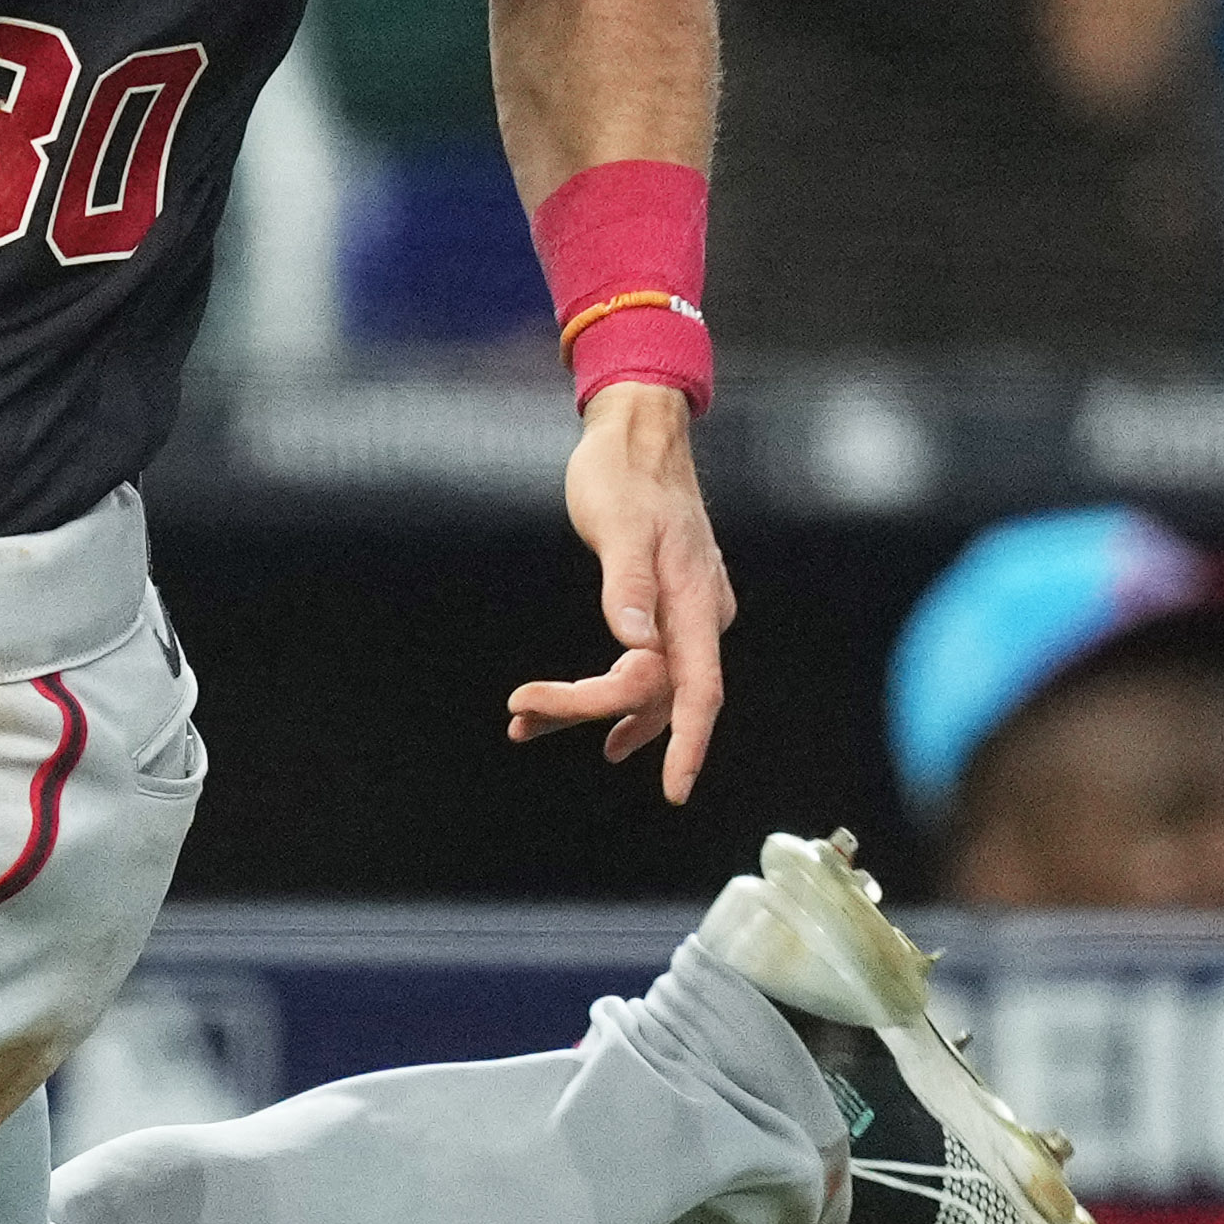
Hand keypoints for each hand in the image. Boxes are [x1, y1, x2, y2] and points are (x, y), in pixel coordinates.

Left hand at [504, 378, 732, 801]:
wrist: (637, 434)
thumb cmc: (627, 474)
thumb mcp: (622, 524)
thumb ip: (629, 584)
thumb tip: (634, 642)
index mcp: (697, 601)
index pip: (699, 690)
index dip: (688, 745)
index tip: (673, 790)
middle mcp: (699, 616)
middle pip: (657, 693)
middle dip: (593, 712)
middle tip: (524, 715)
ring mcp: (682, 614)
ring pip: (643, 684)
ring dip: (587, 707)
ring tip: (526, 722)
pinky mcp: (661, 608)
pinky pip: (638, 663)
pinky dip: (602, 691)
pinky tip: (574, 718)